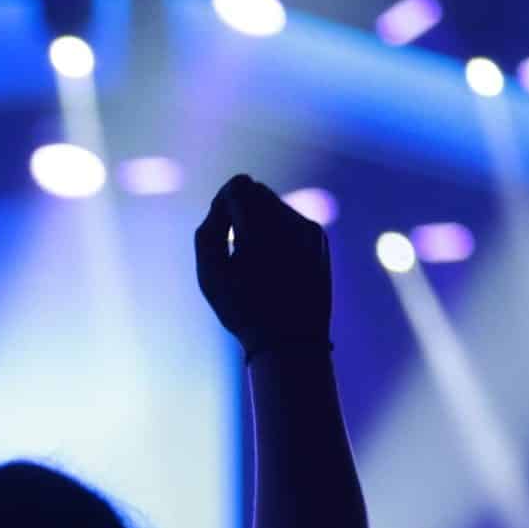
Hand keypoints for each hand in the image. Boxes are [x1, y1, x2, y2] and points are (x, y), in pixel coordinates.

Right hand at [195, 175, 330, 356]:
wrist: (291, 341)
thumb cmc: (242, 310)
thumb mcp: (209, 274)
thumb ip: (208, 230)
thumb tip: (222, 202)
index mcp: (259, 231)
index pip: (238, 186)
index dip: (223, 203)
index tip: (221, 229)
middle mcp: (289, 224)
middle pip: (258, 191)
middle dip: (242, 209)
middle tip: (235, 244)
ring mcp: (309, 230)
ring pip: (276, 204)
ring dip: (261, 221)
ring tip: (256, 259)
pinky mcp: (319, 238)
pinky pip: (292, 220)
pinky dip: (279, 233)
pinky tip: (275, 263)